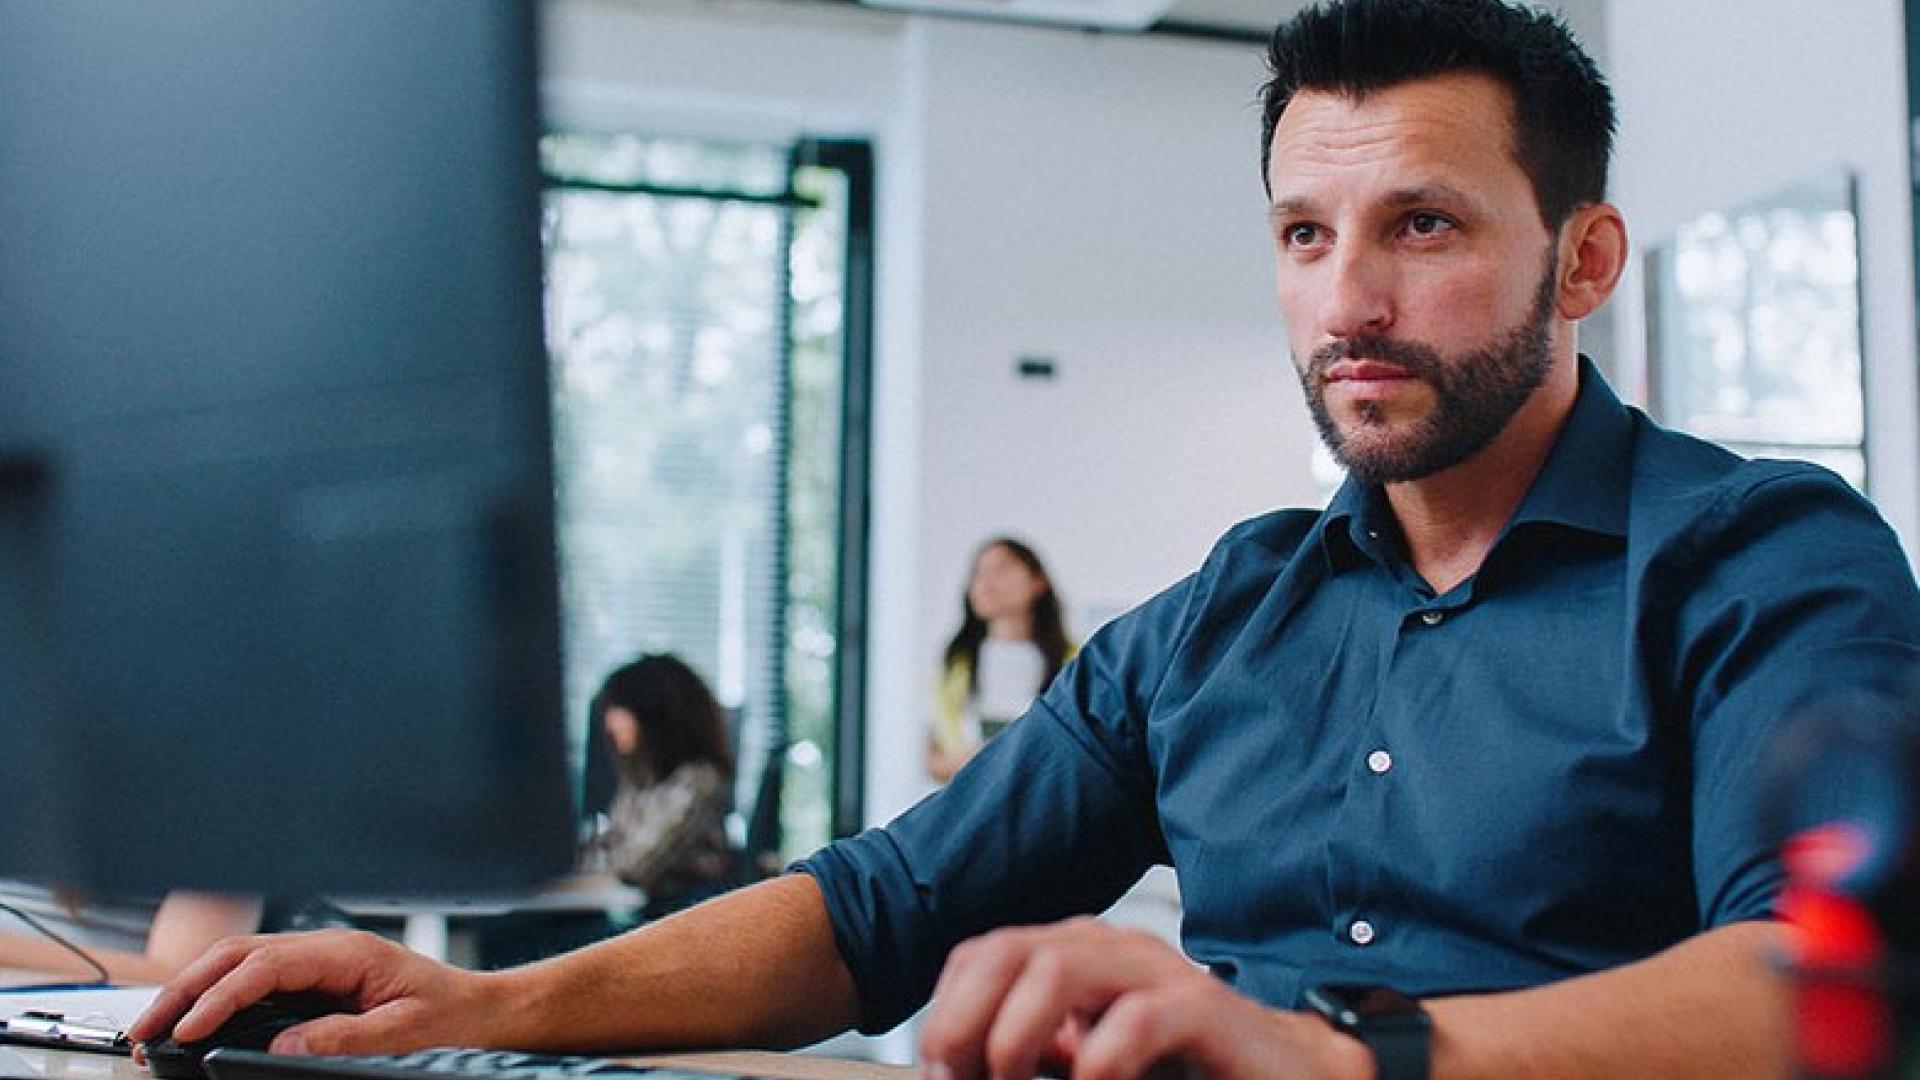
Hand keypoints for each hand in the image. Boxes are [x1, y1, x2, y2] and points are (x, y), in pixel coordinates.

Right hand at [128, 929, 504, 1057]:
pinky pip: (254, 978)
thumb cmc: (452, 1014)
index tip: (190, 1028)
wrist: (480, 1008)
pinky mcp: (314, 979)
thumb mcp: (408, 1031)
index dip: (221, 995)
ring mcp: (318, 960)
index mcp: (349, 952)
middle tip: (145, 1030)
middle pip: (240, 955)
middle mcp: (327, 949)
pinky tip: (192, 1018)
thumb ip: (349, 1037)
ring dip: (193, 990)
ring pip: (240, 962)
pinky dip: (216, 995)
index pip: (267, 965)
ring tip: (155, 1027)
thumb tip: (284, 1044)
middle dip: (186, 988)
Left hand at [918, 918, 1372, 1079]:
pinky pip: (1137, 1021)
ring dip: (1014, 1037)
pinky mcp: (1207, 1012)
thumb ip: (1035, 1057)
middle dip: (964, 1022)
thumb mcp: (1088, 1066)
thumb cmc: (1186, 1073)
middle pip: (1006, 952)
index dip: (945, 1014)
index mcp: (1077, 957)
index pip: (982, 955)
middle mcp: (1112, 951)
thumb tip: (954, 1069)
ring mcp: (1160, 974)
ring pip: (1058, 968)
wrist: (1287, 1079)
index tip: (939, 1077)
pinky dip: (1099, 1064)